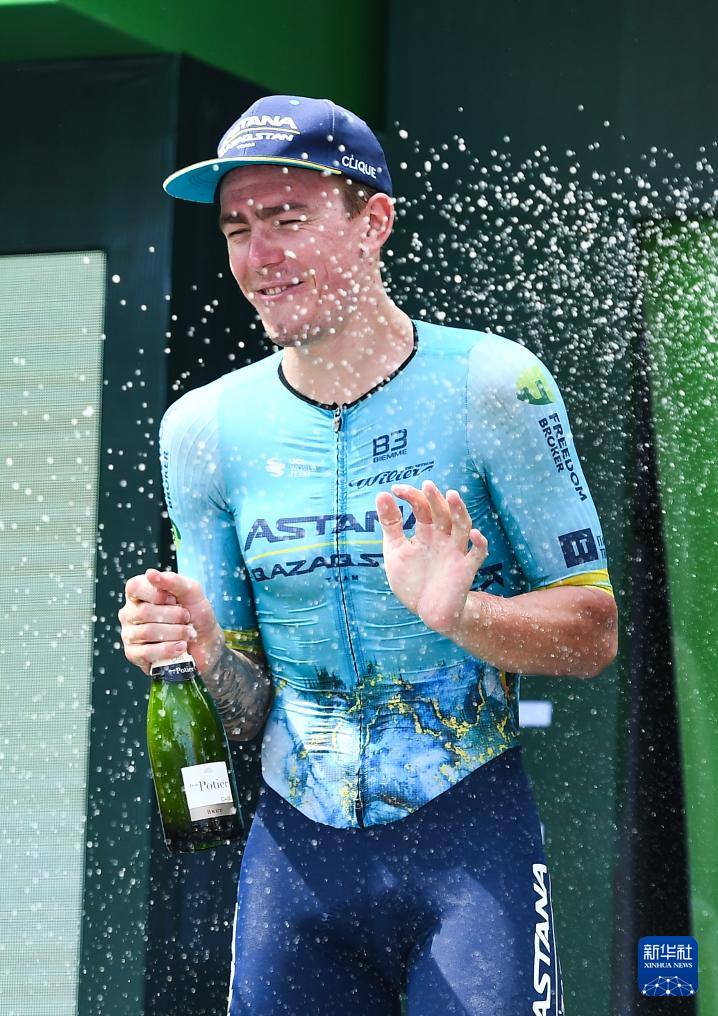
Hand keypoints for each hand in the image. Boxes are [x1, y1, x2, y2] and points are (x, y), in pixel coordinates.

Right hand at [118, 568, 221, 673]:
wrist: (206, 641)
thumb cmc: (196, 613)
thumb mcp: (191, 591)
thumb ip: (173, 581)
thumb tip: (150, 573)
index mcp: (140, 593)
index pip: (135, 587)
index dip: (158, 594)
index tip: (174, 599)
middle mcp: (130, 612)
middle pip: (144, 612)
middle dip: (173, 616)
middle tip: (187, 618)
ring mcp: (129, 634)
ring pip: (146, 632)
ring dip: (175, 633)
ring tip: (188, 633)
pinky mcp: (134, 655)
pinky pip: (145, 652)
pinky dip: (167, 649)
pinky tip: (180, 647)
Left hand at [375, 480, 487, 634]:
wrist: (427, 612)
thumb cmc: (412, 580)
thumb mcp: (395, 551)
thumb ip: (390, 524)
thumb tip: (381, 494)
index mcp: (426, 532)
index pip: (422, 507)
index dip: (411, 496)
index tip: (394, 489)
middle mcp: (443, 538)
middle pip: (442, 513)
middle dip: (435, 499)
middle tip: (427, 485)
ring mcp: (455, 552)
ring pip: (462, 527)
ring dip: (459, 511)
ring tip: (452, 495)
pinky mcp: (465, 570)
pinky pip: (477, 554)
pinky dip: (479, 543)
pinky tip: (474, 533)